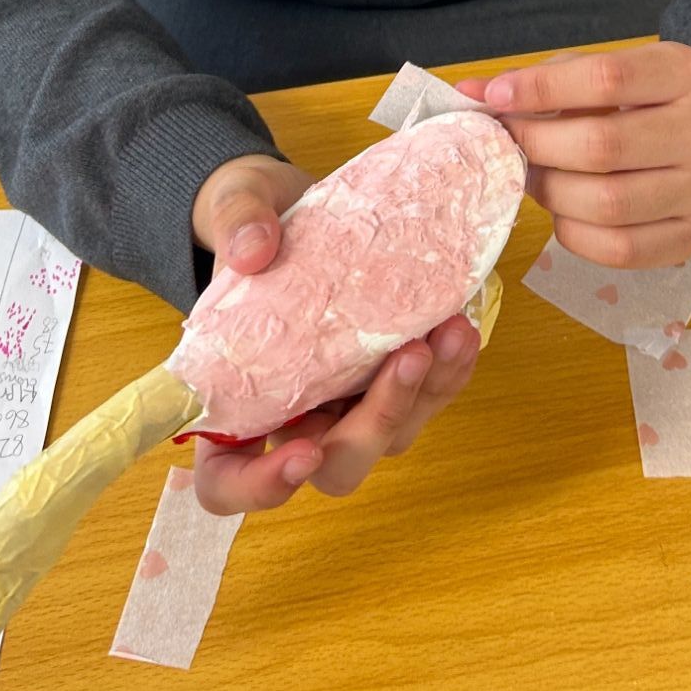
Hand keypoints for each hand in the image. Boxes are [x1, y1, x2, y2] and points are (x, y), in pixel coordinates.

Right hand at [187, 152, 482, 514]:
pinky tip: (462, 326)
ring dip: (426, 392)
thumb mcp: (235, 203)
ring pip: (393, 434)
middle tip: (407, 359)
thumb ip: (236, 222)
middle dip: (377, 424)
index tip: (304, 452)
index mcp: (233, 399)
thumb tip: (253, 250)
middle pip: (336, 467)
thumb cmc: (253, 221)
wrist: (296, 203)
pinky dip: (450, 370)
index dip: (263, 486)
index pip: (228, 482)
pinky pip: (427, 394)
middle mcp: (294, 415)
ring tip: (451, 330)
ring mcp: (348, 400)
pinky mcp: (390, 373)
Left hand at [457, 43, 690, 270]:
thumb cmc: (640, 98)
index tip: (496, 97)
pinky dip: (574, 233)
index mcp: (685, 74)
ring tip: (535, 176)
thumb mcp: (603, 69)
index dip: (542, 88)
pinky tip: (564, 210)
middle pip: (603, 146)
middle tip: (509, 144)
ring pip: (607, 203)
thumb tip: (471, 94)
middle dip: (538, 145)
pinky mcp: (690, 237)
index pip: (607, 78)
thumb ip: (543, 80)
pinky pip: (619, 249)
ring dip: (552, 192)